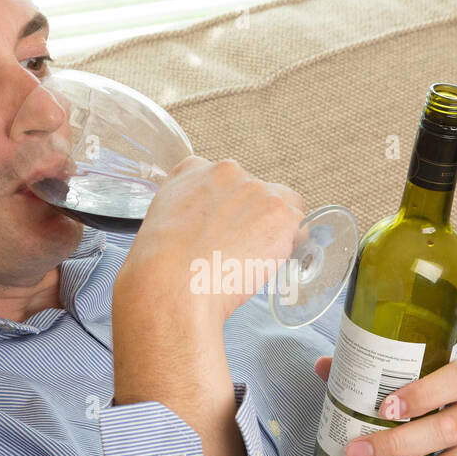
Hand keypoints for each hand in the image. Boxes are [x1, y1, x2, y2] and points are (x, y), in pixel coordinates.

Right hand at [114, 156, 303, 331]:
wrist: (172, 284)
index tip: (224, 230)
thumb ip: (183, 215)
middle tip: (237, 253)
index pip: (224, 182)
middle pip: (255, 193)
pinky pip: (299, 226)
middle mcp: (226, 171)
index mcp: (192, 170)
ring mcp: (256, 189)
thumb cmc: (160, 269)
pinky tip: (264, 264)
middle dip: (252, 221)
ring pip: (280, 209)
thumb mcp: (157, 226)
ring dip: (272, 233)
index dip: (229, 209)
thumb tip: (201, 231)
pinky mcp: (279, 211)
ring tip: (249, 262)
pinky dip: (289, 247)